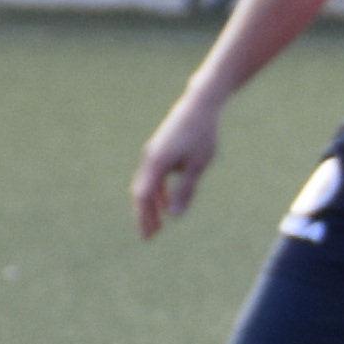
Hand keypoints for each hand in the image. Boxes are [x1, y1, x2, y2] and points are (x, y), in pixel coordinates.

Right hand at [132, 99, 222, 241]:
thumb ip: (185, 189)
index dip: (143, 218)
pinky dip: (159, 193)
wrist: (199, 105)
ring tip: (158, 226)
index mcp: (156, 163)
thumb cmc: (202, 134)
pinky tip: (168, 204)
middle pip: (141, 193)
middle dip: (145, 216)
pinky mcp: (160, 150)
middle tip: (149, 238)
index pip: (143, 197)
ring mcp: (153, 154)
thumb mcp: (198, 165)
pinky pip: (155, 177)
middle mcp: (150, 159)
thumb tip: (175, 215)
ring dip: (152, 206)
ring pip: (147, 186)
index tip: (148, 236)